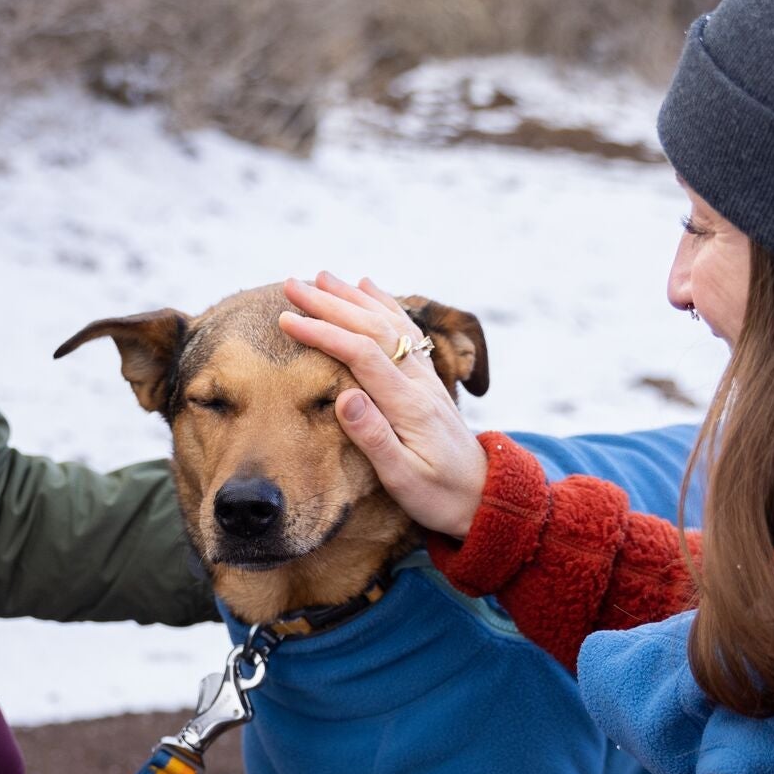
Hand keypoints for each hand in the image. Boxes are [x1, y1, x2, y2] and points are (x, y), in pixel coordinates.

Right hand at [279, 273, 488, 538]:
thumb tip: (343, 396)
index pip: (362, 355)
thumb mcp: (403, 479)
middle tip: (292, 285)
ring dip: (353, 297)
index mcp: (409, 406)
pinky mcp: (427, 380)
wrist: (485, 496)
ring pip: (389, 323)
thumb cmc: (439, 496)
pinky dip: (383, 305)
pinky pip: (405, 331)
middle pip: (372, 329)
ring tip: (321, 277)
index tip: (287, 320)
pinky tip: (367, 288)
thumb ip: (373, 438)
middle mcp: (419, 383)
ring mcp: (426, 377)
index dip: (324, 333)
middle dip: (330, 304)